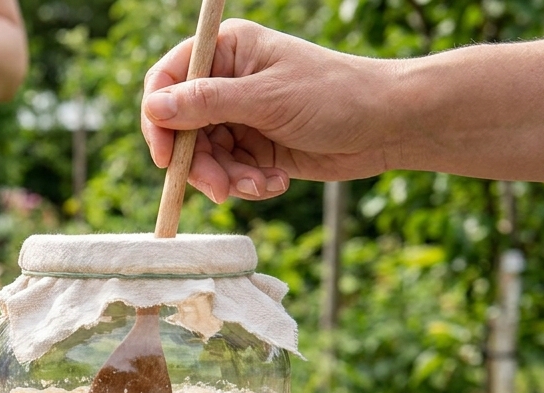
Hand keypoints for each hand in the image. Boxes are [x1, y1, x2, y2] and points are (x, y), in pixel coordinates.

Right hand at [142, 20, 393, 201]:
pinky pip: (230, 172)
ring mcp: (239, 116)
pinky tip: (277, 182)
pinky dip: (248, 183)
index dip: (158, 120)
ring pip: (204, 158)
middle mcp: (227, 82)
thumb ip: (207, 103)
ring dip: (228, 179)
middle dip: (200, 164)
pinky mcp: (254, 147)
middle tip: (220, 189)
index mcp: (227, 52)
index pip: (167, 80)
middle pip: (181, 129)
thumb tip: (154, 107)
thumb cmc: (335, 95)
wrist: (389, 125)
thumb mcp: (267, 99)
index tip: (165, 156)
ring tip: (262, 184)